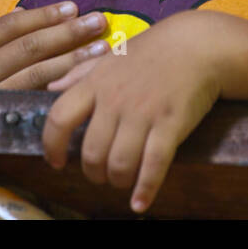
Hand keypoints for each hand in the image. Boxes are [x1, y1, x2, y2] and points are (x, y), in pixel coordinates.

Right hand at [0, 3, 109, 88]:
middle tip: (98, 22)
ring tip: (100, 50)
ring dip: (73, 61)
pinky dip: (59, 91)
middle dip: (67, 34)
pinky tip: (82, 84)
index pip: (7, 28)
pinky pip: (34, 104)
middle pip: (28, 48)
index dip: (42, 16)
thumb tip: (24, 13)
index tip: (72, 7)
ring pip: (36, 76)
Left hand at [40, 12, 220, 213]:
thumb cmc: (152, 50)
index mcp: (96, 82)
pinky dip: (145, 190)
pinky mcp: (170, 125)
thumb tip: (49, 89)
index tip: (56, 161)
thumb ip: (79, 73)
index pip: (59, 118)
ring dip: (117, 181)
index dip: (51, 145)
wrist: (198, 45)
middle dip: (93, 172)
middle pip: (90, 152)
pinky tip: (139, 203)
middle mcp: (115, 100)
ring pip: (119, 164)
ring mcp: (143, 113)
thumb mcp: (111, 56)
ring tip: (121, 180)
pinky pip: (153, 165)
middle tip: (100, 175)